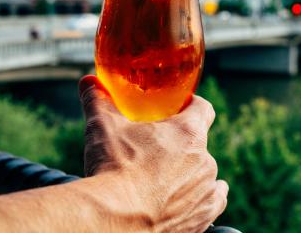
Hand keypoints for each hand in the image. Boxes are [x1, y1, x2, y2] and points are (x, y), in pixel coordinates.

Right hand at [79, 75, 227, 232]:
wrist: (115, 221)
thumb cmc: (113, 170)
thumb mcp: (102, 127)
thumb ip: (97, 100)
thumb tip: (88, 82)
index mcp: (188, 133)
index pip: (203, 108)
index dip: (191, 106)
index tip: (179, 108)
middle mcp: (205, 161)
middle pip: (198, 144)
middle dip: (180, 146)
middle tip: (155, 150)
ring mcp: (206, 191)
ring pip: (205, 175)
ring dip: (189, 174)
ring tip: (162, 179)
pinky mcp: (202, 218)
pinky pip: (211, 203)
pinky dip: (199, 200)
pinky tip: (183, 200)